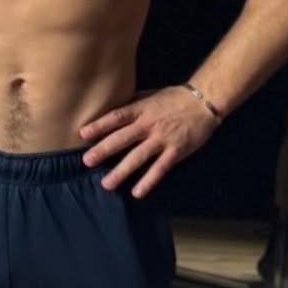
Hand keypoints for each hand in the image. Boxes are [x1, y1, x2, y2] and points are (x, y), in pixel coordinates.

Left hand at [80, 85, 217, 196]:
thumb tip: (111, 107)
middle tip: (86, 161)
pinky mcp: (176, 151)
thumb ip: (132, 102)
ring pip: (138, 156)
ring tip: (106, 184)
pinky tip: (137, 192)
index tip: (83, 134)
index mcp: (141, 109)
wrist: (204, 102)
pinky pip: (160, 168)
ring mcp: (162, 139)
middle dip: (103, 150)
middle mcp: (149, 124)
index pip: (117, 117)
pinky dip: (148, 181)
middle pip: (123, 138)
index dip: (100, 125)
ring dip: (121, 171)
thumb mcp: (151, 95)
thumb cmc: (175, 97)